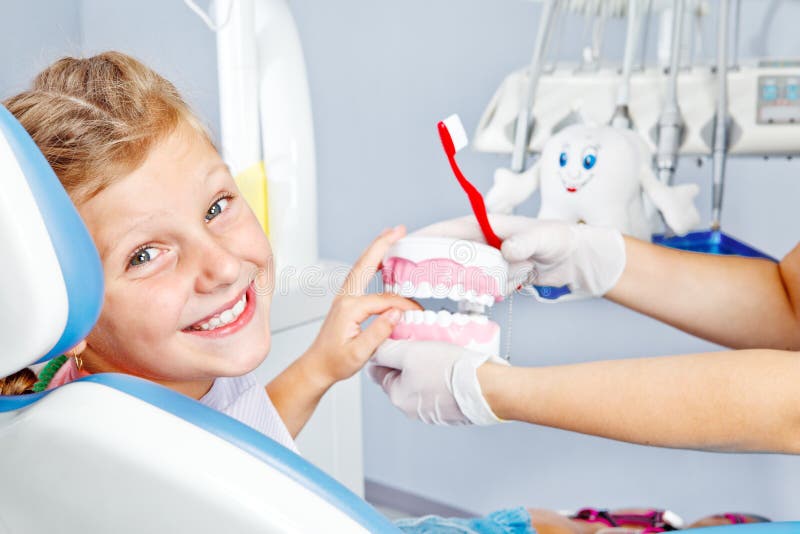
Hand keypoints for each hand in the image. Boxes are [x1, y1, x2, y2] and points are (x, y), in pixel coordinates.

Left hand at [303, 226, 421, 386]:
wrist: (318, 366)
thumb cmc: (336, 362)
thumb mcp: (360, 352)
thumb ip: (379, 331)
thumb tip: (397, 312)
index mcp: (350, 308)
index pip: (384, 300)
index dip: (404, 305)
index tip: (417, 314)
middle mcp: (345, 297)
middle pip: (366, 264)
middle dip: (383, 244)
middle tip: (399, 229)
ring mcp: (344, 297)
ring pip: (362, 266)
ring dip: (376, 249)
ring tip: (390, 235)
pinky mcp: (346, 300)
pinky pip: (360, 275)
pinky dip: (371, 262)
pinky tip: (379, 260)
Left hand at [368, 339, 507, 424]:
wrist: (487, 387)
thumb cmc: (449, 370)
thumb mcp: (410, 352)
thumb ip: (387, 351)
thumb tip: (375, 349)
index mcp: (397, 396)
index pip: (379, 370)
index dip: (387, 351)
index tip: (397, 339)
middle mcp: (411, 408)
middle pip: (400, 376)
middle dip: (408, 359)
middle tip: (421, 343)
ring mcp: (431, 411)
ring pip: (421, 381)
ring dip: (426, 367)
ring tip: (439, 352)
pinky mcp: (450, 410)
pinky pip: (439, 388)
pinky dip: (442, 376)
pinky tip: (452, 365)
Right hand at [413, 215, 625, 297]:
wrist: (573, 259)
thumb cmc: (559, 239)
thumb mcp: (544, 237)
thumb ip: (525, 241)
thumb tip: (507, 248)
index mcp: (486, 225)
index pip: (448, 229)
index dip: (423, 238)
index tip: (402, 247)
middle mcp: (480, 240)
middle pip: (442, 249)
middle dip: (420, 260)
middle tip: (398, 274)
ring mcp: (484, 258)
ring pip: (451, 267)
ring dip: (434, 277)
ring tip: (413, 290)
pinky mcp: (491, 274)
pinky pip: (467, 281)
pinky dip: (455, 290)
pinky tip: (444, 302)